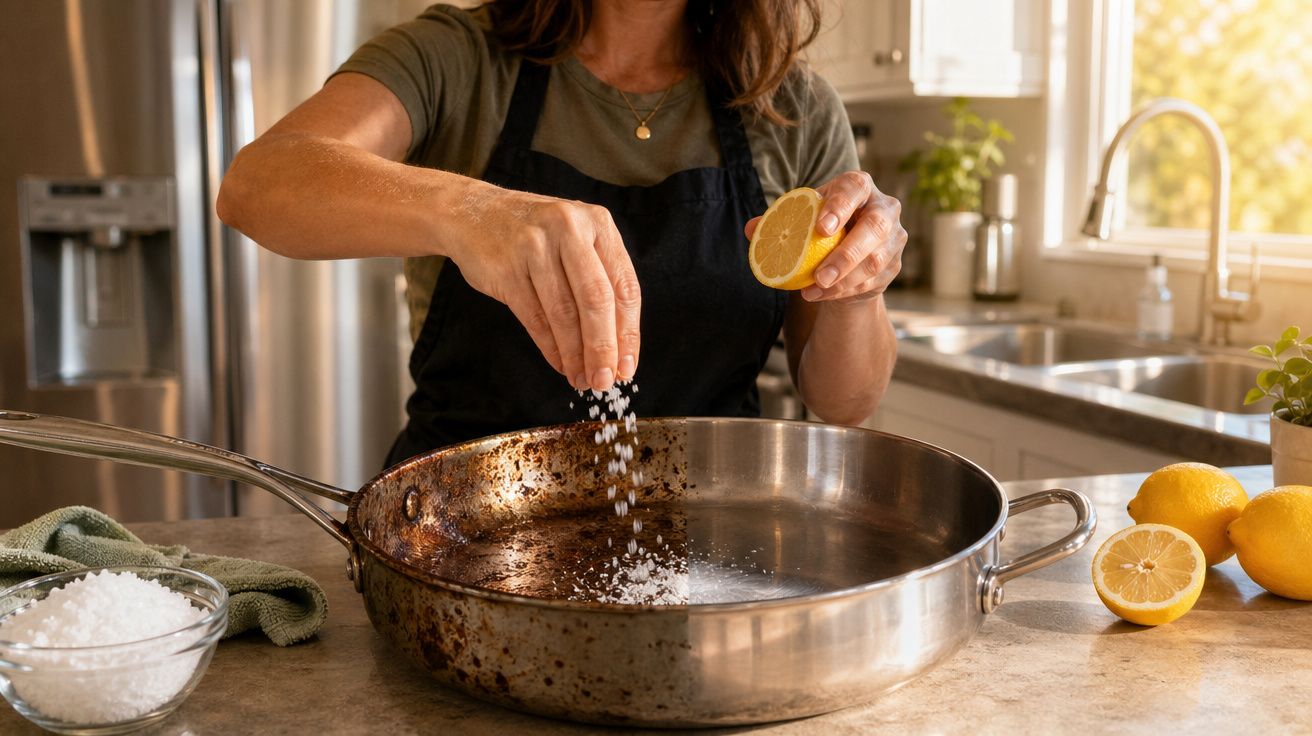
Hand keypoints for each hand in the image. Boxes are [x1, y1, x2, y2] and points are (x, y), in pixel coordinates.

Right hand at [448, 183, 639, 391]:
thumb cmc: (535, 236)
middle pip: (596, 300)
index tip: (627, 366)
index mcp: (598, 223)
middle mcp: (569, 229)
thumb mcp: (575, 241)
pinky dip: (550, 347)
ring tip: (581, 379)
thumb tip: (618, 348)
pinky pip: (534, 317)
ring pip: (563, 313)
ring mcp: (535, 246)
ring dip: (574, 354)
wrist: (472, 212)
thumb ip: (600, 281)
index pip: (624, 286)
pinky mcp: (506, 268)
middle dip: (602, 348)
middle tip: (605, 381)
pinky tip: (560, 364)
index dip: (628, 332)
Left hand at [746, 171, 905, 302]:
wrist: (846, 255)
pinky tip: (821, 295)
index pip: (854, 189)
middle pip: (874, 227)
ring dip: (844, 280)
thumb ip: (777, 222)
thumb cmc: (820, 228)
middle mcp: (884, 208)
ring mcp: (894, 237)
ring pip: (875, 260)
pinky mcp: (893, 264)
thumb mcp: (801, 220)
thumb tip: (752, 229)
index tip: (820, 228)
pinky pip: (872, 281)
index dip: (840, 206)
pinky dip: (845, 291)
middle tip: (820, 275)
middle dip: (847, 254)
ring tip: (816, 289)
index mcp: (860, 187)